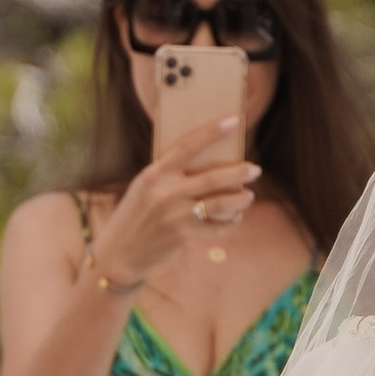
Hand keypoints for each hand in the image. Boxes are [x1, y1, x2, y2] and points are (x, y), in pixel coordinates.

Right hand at [93, 127, 262, 293]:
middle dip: (239, 173)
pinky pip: (216, 226)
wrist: (119, 253)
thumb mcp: (143, 189)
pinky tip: (234, 218)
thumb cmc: (134, 216)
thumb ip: (167, 176)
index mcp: (154, 174)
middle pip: (212, 177)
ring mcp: (175, 215)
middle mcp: (165, 192)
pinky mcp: (183, 235)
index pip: (187, 146)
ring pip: (219, 203)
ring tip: (249, 196)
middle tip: (255, 169)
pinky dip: (229, 222)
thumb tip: (205, 164)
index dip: (212, 132)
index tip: (233, 121)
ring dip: (240, 199)